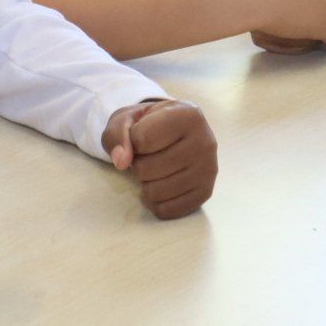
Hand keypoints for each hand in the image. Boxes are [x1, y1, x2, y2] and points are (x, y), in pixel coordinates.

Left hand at [102, 100, 217, 219]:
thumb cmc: (150, 124)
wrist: (177, 132)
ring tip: (155, 168)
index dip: (132, 141)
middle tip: (148, 155)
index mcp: (188, 115)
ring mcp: (209, 169)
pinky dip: (155, 202)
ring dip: (145, 183)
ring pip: (156, 192)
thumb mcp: (127, 118)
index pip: (141, 140)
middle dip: (138, 164)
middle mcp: (205, 141)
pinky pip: (167, 210)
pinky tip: (161, 185)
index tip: (141, 135)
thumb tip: (121, 161)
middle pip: (147, 169)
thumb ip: (117, 134)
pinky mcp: (206, 192)